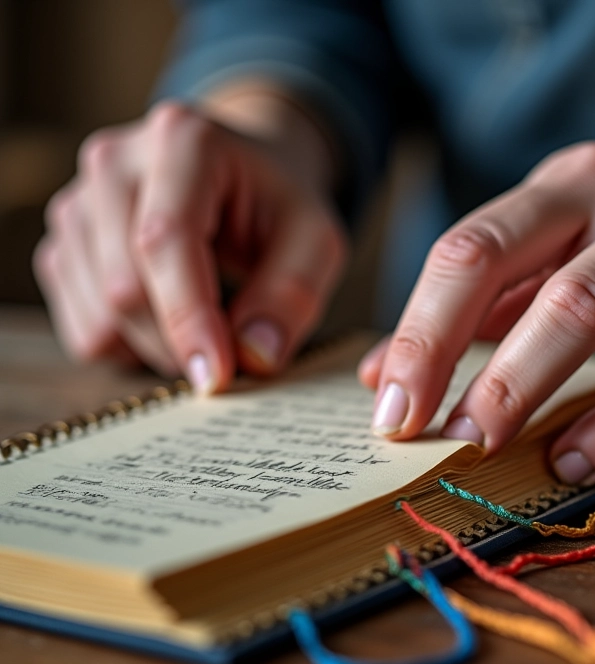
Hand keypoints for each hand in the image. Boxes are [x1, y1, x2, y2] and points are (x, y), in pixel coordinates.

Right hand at [34, 99, 345, 391]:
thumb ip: (293, 295)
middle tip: (230, 353)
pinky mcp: (65, 244)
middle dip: (180, 342)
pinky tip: (167, 319)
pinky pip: (84, 328)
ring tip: (206, 324)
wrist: (242, 175)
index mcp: (183, 142)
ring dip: (157, 349)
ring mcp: (79, 203)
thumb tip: (254, 358)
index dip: (189, 317)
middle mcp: (114, 163)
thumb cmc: (279, 206)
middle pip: (125, 287)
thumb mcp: (315, 241)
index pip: (166, 241)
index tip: (217, 376)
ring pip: (100, 316)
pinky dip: (129, 347)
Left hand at [359, 142, 594, 483]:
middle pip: (572, 306)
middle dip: (509, 387)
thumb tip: (381, 378)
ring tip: (562, 464)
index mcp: (573, 187)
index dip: (424, 340)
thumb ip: (468, 302)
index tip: (398, 413)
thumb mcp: (542, 236)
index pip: (475, 254)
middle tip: (465, 445)